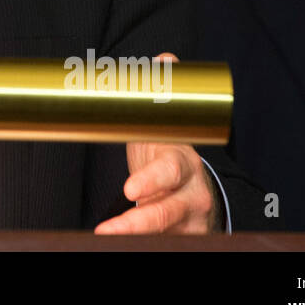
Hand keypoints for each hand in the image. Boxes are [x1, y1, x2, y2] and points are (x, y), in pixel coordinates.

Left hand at [94, 52, 217, 234]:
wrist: (200, 191)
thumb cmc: (171, 156)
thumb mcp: (169, 128)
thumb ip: (163, 94)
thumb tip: (166, 59)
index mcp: (182, 163)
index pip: (169, 171)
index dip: (151, 181)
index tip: (130, 189)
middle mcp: (190, 196)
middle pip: (166, 213)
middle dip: (139, 222)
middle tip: (109, 228)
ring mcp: (189, 223)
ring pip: (162, 234)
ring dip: (132, 236)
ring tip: (104, 235)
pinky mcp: (183, 239)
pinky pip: (158, 245)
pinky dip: (136, 244)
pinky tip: (111, 242)